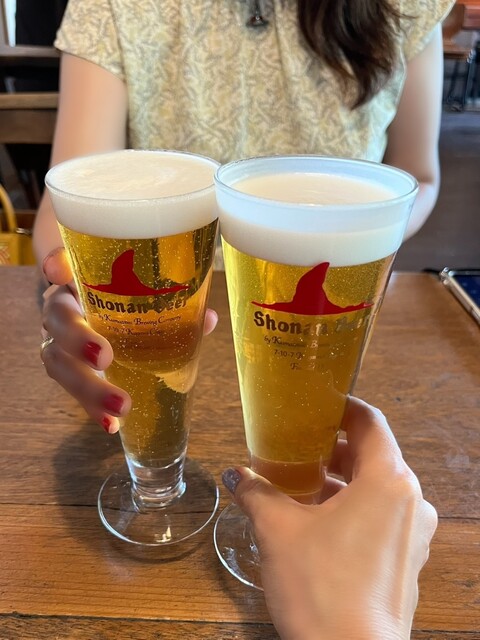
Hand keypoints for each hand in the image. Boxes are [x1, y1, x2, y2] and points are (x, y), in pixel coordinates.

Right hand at [40, 247, 217, 432]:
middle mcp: (62, 308)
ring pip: (57, 362)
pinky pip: (70, 391)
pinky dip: (92, 409)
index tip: (59, 272)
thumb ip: (170, 302)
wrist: (95, 315)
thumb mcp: (143, 293)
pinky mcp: (64, 370)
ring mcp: (57, 341)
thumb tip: (207, 318)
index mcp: (80, 278)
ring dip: (89, 387)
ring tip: (120, 407)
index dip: (56, 266)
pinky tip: (112, 425)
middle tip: (105, 357)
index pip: (60, 263)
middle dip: (78, 339)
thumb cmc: (124, 299)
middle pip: (57, 320)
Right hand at [222, 397, 437, 639]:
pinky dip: (353, 508)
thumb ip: (257, 492)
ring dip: (340, 481)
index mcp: (389, 480)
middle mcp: (411, 501)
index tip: (314, 404)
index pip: (370, 422)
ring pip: (377, 489)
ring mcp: (415, 534)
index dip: (341, 407)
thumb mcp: (279, 530)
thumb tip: (235, 474)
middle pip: (373, 455)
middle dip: (333, 448)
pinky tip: (317, 521)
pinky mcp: (409, 561)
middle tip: (296, 445)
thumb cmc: (320, 584)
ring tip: (300, 485)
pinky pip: (382, 517)